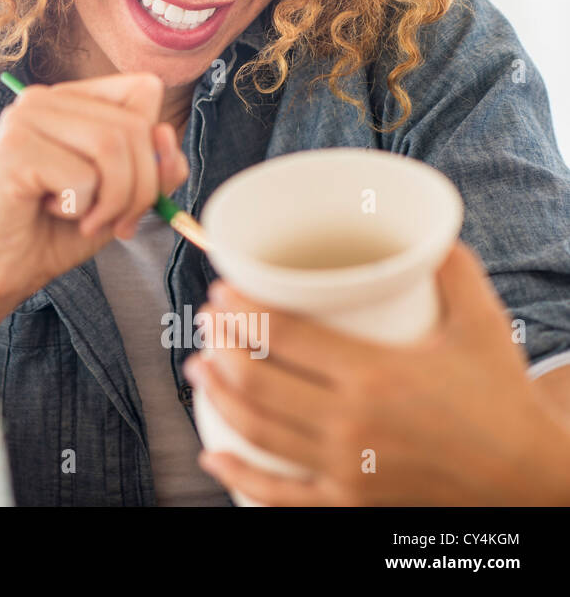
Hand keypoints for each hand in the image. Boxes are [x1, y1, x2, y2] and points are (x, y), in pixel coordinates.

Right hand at [0, 72, 187, 318]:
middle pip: (134, 125)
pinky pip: (82, 176)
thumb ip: (154, 167)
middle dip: (139, 188)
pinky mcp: (14, 147)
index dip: (154, 147)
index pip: (143, 91)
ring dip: (112, 201)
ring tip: (83, 218)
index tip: (132, 194)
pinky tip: (47, 211)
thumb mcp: (121, 198)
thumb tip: (167, 136)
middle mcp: (45, 98)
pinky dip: (79, 209)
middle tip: (114, 223)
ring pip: (112, 147)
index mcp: (72, 100)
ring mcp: (26, 117)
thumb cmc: (54, 232)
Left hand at [186, 240, 569, 504]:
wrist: (532, 481)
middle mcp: (353, 425)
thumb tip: (423, 225)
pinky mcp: (349, 505)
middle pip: (257, 381)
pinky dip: (237, 475)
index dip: (240, 311)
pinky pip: (278, 495)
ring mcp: (347, 470)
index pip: (283, 335)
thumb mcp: (484, 325)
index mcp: (377, 374)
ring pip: (256, 430)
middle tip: (205, 324)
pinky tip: (212, 455)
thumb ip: (451, 269)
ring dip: (217, 395)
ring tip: (197, 369)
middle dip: (218, 347)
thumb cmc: (503, 399)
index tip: (219, 292)